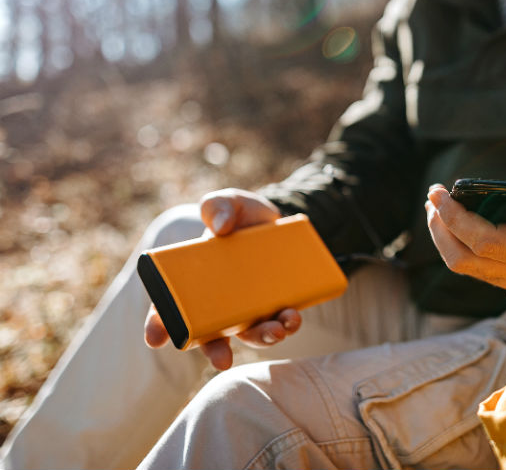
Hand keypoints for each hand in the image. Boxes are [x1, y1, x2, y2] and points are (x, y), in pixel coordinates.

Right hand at [143, 188, 300, 369]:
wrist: (278, 220)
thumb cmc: (241, 215)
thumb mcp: (228, 202)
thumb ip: (218, 205)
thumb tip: (220, 226)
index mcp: (193, 281)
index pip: (169, 308)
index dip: (159, 325)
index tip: (155, 339)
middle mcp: (217, 301)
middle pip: (209, 335)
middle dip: (214, 350)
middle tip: (222, 359)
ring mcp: (247, 306)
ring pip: (249, 333)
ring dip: (261, 338)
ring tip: (276, 330)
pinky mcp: (274, 305)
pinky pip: (278, 322)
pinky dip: (286, 324)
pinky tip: (293, 317)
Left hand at [425, 175, 505, 289]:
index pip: (484, 242)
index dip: (458, 220)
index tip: (442, 194)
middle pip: (460, 257)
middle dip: (439, 226)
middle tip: (433, 195)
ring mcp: (502, 276)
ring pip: (458, 262)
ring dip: (440, 232)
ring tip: (435, 202)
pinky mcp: (496, 273)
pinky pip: (464, 260)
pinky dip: (449, 237)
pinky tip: (447, 215)